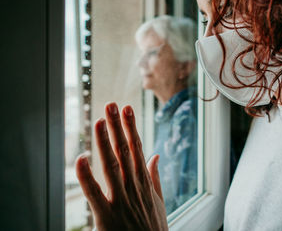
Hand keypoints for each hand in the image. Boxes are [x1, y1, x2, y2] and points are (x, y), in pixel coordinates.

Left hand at [75, 102, 167, 230]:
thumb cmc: (153, 229)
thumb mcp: (159, 201)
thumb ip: (155, 177)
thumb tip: (155, 155)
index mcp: (144, 182)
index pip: (137, 148)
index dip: (131, 127)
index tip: (128, 109)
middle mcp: (133, 186)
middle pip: (124, 151)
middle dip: (117, 126)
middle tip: (112, 105)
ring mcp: (120, 200)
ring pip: (111, 165)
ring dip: (104, 142)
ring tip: (100, 120)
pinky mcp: (106, 216)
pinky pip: (94, 192)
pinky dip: (86, 175)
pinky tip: (80, 158)